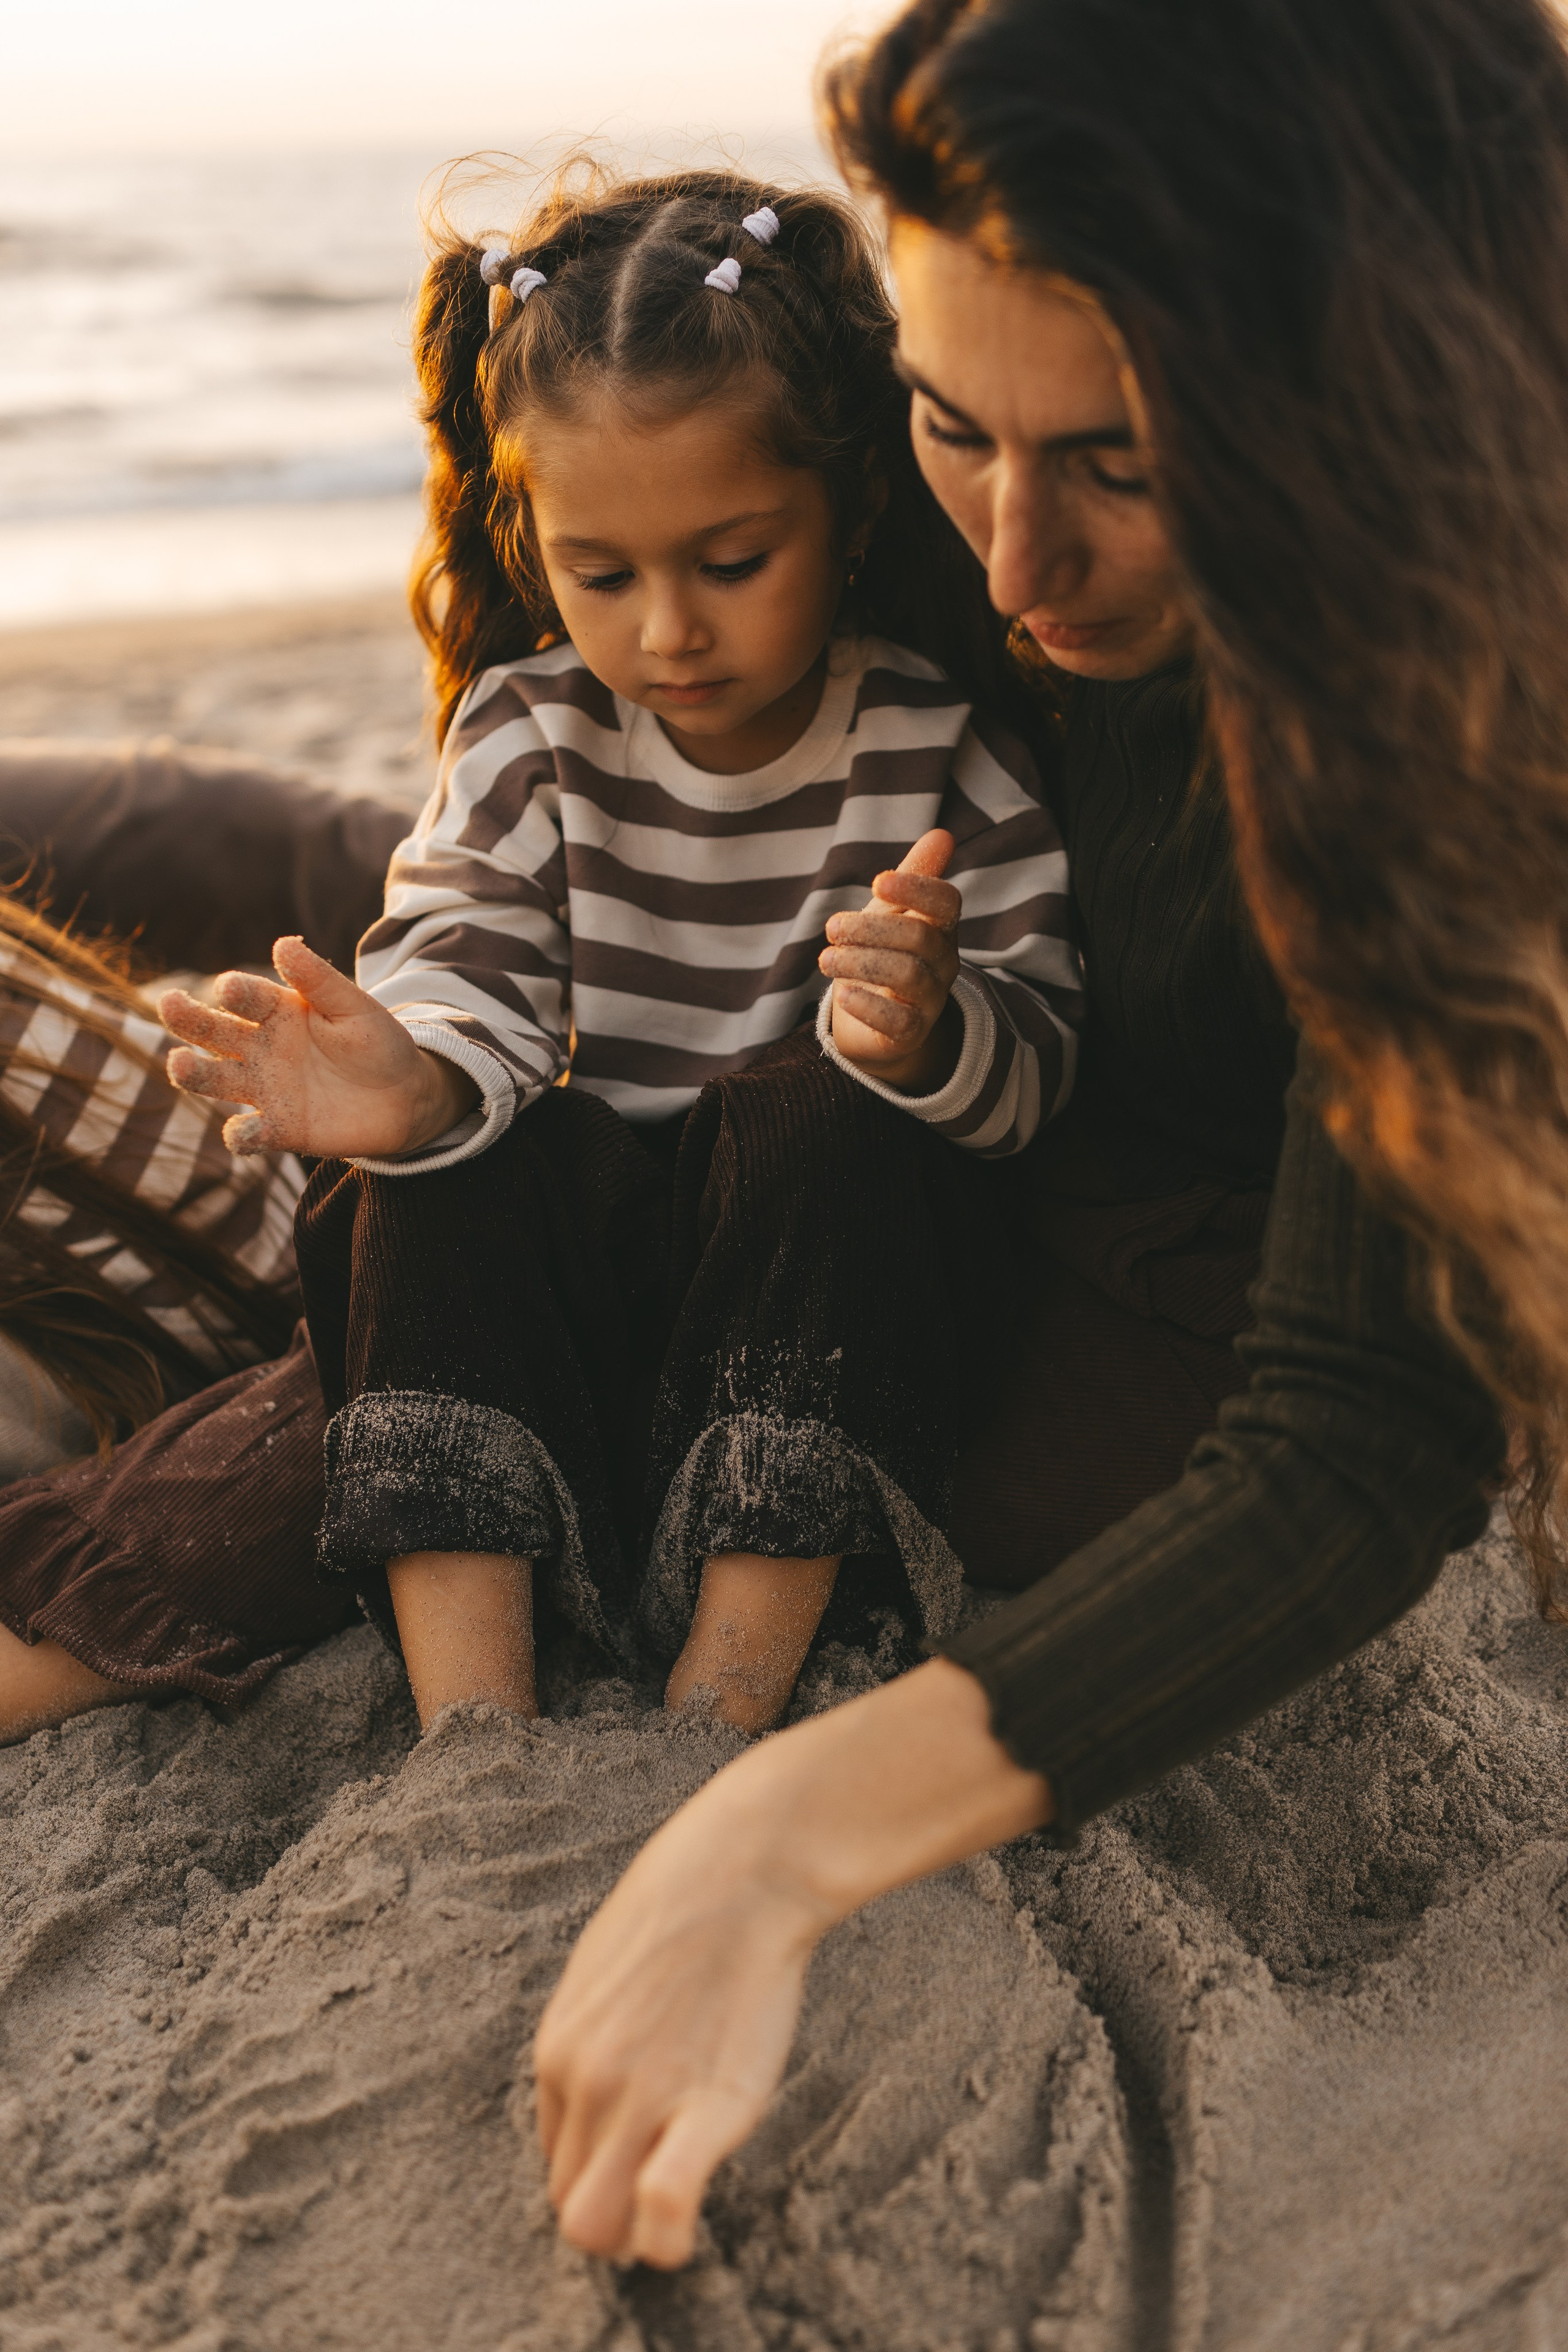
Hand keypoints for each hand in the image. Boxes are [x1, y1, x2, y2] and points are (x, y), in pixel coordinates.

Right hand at [159, 934, 476, 1159]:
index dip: (237, 991)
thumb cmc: (378, 1043)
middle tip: (169, 1005)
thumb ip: (320, 981)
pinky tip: (241, 1133)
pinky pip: (251, 1134)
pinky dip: (241, 1136)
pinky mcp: (279, 1128)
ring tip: (179, 1064)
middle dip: (190, 1018)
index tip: (228, 987)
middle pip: (215, 1031)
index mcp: (278, 1010)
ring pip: (217, 1079)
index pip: (248, 997)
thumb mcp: (356, 1008)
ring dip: (196, 1073)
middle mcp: (261, 1048)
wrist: (405, 1098)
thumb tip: (284, 943)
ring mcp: (265, 1088)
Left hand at [534, 1659, 1050, 2268]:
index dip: (600, 2172)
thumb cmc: (687, 1903)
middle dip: (612, 2220)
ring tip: (675, 2209)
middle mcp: (585, 2083)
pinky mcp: (702, 2106)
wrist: (744, 1867)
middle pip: (571, 2206)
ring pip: (600, 2228)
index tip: (639, 2163)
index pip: (555, 2160)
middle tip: (660, 2195)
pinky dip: (668, 2233)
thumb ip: (595, 2031)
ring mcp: (637, 2097)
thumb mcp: (605, 1965)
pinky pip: (662, 2205)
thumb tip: (601, 2076)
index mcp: (558, 2051)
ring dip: (635, 2237)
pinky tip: (687, 2217)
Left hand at [819, 827, 961, 1090]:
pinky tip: (843, 995)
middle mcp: (944, 963)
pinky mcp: (912, 1034)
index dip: (916, 889)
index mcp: (940, 928)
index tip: (877, 882)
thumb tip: (943, 834)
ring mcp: (931, 1000)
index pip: (946, 903)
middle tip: (832, 929)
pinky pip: (899, 1021)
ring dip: (859, 962)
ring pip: (908, 975)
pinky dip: (868, 1005)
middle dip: (870, 929)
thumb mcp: (890, 913)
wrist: (873, 1023)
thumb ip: (913, 876)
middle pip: (919, 938)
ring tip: (826, 960)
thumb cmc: (881, 955)